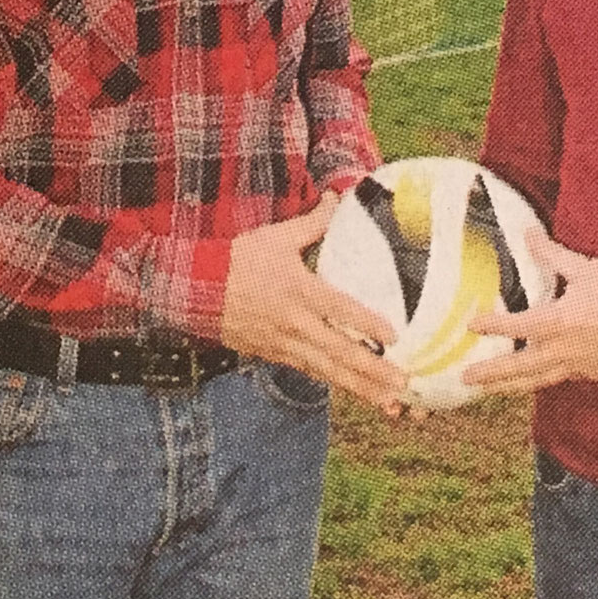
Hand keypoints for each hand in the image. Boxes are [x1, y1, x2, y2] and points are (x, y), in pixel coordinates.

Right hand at [221, 195, 409, 413]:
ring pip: (328, 371)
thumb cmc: (236, 260)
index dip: (368, 324)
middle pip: (340, 352)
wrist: (195, 291)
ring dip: (360, 387)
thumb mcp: (276, 237)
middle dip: (373, 370)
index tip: (395, 336)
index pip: (341, 310)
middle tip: (403, 383)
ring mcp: (284, 344)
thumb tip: (337, 196)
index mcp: (299, 290)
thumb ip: (313, 223)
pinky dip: (335, 384)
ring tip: (390, 402)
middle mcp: (295, 323)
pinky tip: (358, 394)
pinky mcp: (274, 355)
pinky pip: (311, 373)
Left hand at [460, 230, 597, 397]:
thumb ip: (551, 255)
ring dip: (510, 386)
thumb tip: (528, 233)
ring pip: (536, 381)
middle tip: (465, 379)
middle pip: (518, 367)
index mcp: (558, 321)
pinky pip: (560, 379)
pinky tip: (533, 380)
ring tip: (490, 390)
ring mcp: (577, 366)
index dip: (491, 325)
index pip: (515, 326)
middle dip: (490, 374)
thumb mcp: (584, 269)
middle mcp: (563, 349)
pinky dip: (542, 381)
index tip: (471, 325)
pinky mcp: (592, 374)